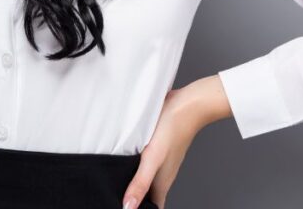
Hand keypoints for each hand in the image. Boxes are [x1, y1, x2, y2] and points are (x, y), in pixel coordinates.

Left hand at [120, 83, 216, 208]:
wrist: (187, 104)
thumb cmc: (173, 130)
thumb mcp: (153, 159)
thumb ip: (140, 183)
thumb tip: (128, 207)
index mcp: (161, 183)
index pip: (152, 207)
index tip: (124, 208)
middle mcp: (162, 174)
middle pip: (148, 194)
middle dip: (135, 198)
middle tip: (115, 196)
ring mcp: (160, 160)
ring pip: (146, 177)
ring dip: (134, 181)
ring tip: (117, 181)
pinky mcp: (157, 146)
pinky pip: (145, 161)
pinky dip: (135, 164)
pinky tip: (124, 158)